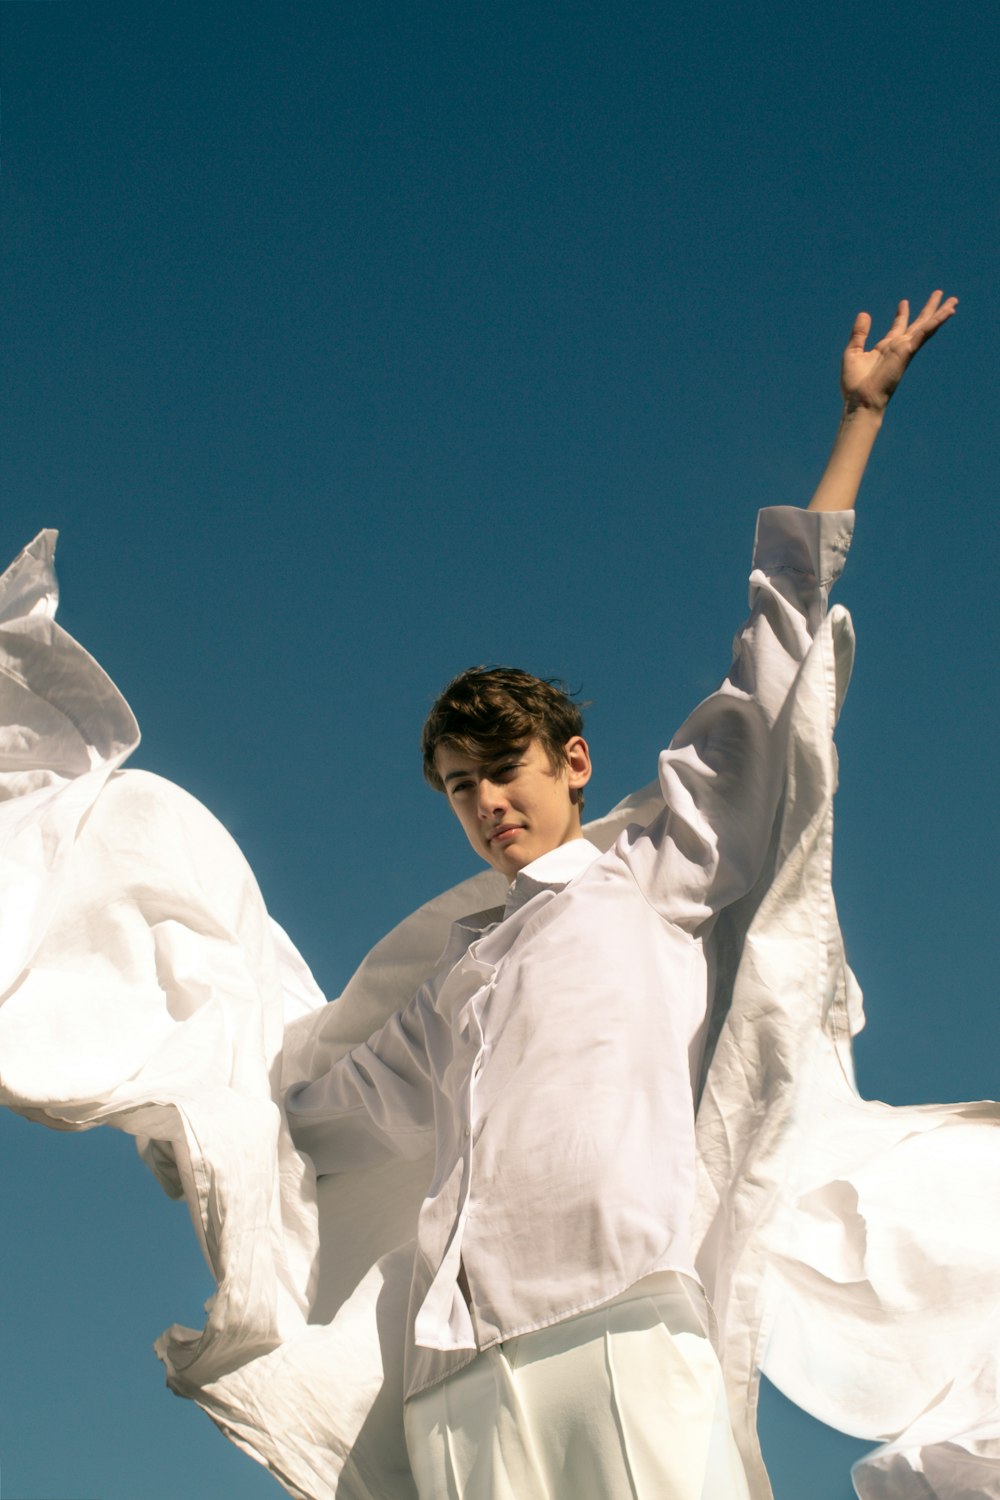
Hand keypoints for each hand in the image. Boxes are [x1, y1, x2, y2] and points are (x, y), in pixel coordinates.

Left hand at [841, 290, 957, 413]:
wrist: (861, 400)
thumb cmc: (855, 383)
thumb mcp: (853, 352)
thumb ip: (859, 333)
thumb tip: (864, 313)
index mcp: (885, 347)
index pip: (898, 327)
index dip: (902, 314)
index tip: (904, 302)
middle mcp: (898, 347)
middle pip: (918, 324)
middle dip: (929, 309)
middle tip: (939, 293)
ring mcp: (905, 349)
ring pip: (927, 326)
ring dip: (940, 313)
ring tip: (953, 300)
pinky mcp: (908, 351)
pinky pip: (924, 333)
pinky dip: (937, 322)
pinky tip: (948, 311)